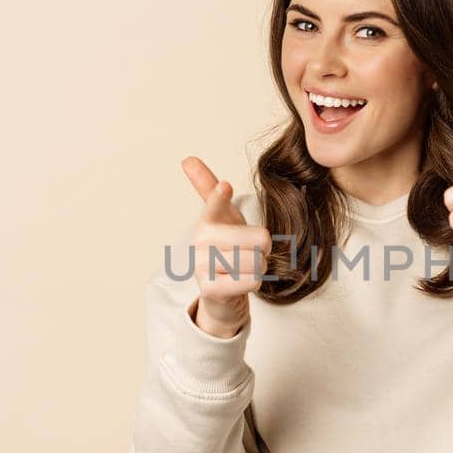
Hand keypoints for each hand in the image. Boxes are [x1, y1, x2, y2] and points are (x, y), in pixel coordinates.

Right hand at [180, 156, 271, 337]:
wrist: (222, 293)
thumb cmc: (227, 250)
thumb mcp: (224, 217)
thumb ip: (210, 189)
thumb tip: (188, 159)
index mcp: (207, 220)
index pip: (215, 203)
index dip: (220, 196)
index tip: (226, 188)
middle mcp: (200, 241)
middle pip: (260, 238)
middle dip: (265, 248)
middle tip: (252, 252)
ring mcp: (202, 266)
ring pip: (257, 261)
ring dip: (260, 267)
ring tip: (246, 268)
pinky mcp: (210, 289)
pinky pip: (251, 281)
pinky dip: (255, 282)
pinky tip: (242, 282)